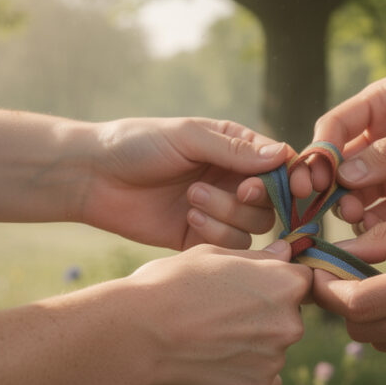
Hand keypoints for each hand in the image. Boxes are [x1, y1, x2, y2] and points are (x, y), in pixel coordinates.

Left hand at [82, 118, 292, 249]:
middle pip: (274, 201)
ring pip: (255, 227)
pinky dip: (215, 235)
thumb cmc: (137, 144)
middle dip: (255, 198)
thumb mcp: (188, 137)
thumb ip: (234, 149)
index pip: (281, 165)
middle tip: (235, 190)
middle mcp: (233, 180)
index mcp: (235, 148)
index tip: (291, 186)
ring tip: (192, 199)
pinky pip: (231, 247)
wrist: (94, 178)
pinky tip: (187, 219)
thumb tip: (282, 155)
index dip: (291, 178)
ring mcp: (219, 211)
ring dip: (228, 214)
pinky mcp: (202, 239)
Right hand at [124, 240, 311, 384]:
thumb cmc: (171, 284)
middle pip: (287, 319)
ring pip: (271, 351)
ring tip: (208, 342)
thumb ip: (258, 257)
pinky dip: (243, 376)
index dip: (274, 285)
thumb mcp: (214, 255)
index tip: (247, 290)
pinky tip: (211, 365)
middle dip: (263, 318)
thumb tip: (286, 250)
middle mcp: (291, 322)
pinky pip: (261, 381)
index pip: (300, 283)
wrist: (139, 332)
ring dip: (251, 348)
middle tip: (219, 317)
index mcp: (286, 284)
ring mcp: (276, 359)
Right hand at [305, 76, 385, 229]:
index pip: (335, 126)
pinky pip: (378, 219)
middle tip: (326, 203)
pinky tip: (374, 234)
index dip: (321, 151)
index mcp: (383, 105)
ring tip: (354, 215)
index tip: (316, 176)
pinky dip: (370, 229)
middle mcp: (380, 140)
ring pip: (352, 195)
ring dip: (347, 207)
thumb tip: (344, 174)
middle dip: (327, 185)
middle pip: (337, 165)